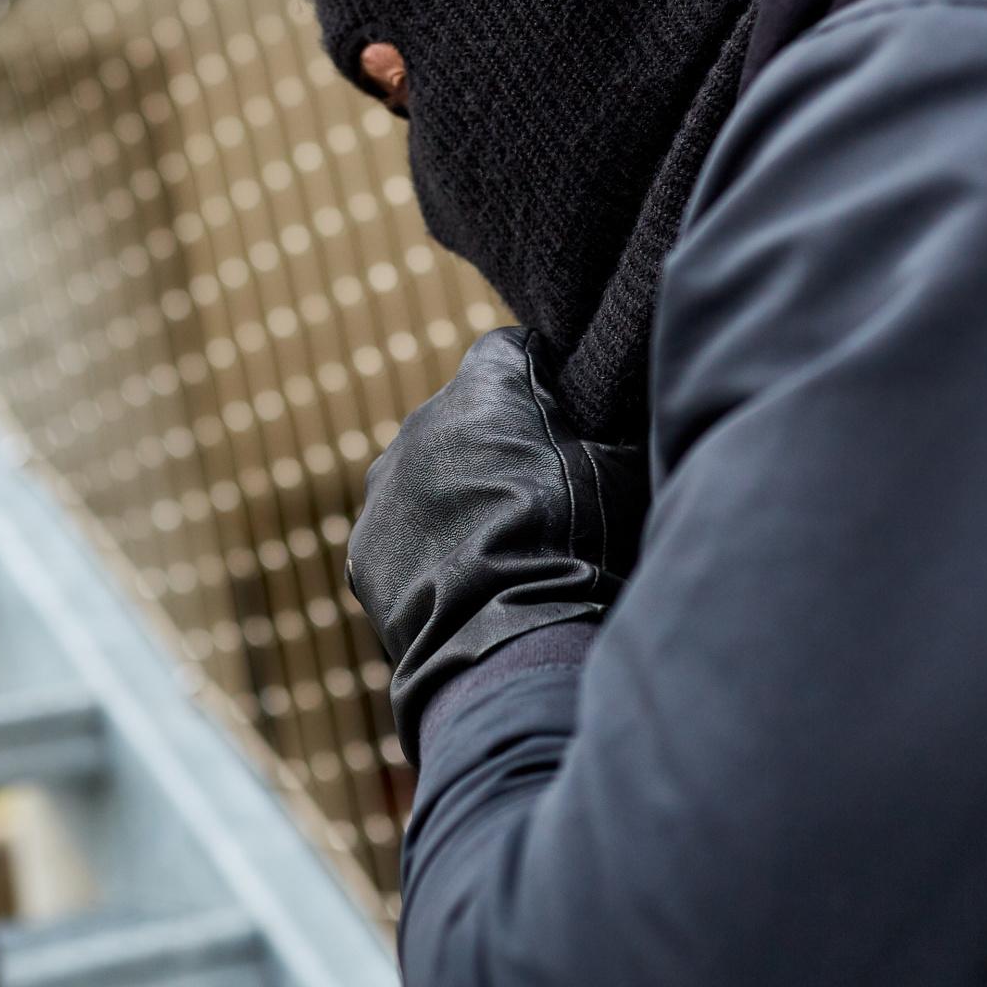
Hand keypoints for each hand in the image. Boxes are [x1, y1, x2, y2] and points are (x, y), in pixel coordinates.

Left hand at [347, 327, 648, 761]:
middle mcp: (422, 423)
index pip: (509, 351)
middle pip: (462, 417)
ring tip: (500, 545)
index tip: (563, 410)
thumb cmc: (575, 542)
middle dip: (495, 443)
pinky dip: (428, 549)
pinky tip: (466, 583)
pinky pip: (401, 533)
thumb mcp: (620, 471)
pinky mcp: (365, 545)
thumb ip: (607, 433)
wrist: (505, 636)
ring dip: (456, 496)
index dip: (539, 377)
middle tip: (538, 490)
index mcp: (485, 388)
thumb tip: (617, 423)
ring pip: (425, 474)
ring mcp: (386, 486)